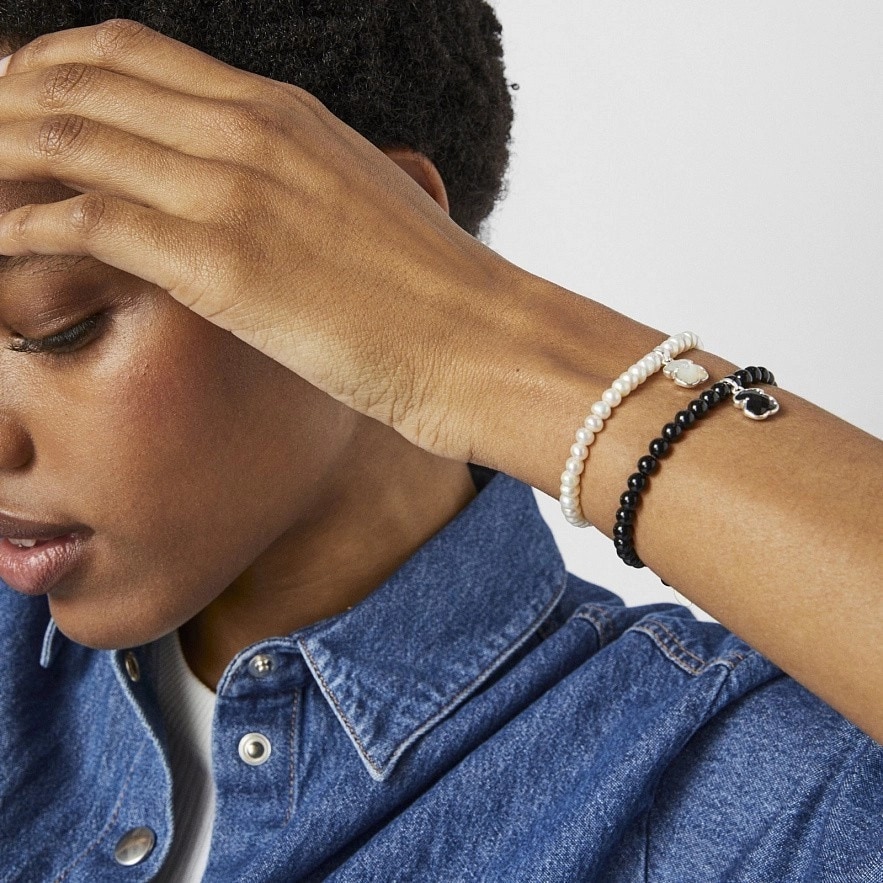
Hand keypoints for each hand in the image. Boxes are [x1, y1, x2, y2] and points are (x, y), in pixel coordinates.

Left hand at [0, 19, 519, 461]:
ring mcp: (234, 193)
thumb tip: (261, 201)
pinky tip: (0, 246)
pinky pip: (89, 224)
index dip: (50, 69)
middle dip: (3, 103)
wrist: (482, 340)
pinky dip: (26, 229)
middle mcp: (249, 132)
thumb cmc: (430, 291)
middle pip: (81, 81)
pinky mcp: (224, 266)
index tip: (14, 103)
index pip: (129, 55)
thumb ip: (294, 186)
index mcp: (281, 112)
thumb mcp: (356, 207)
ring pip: (69, 141)